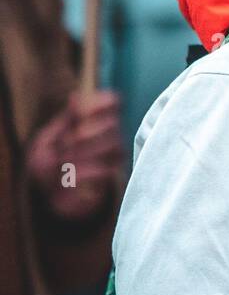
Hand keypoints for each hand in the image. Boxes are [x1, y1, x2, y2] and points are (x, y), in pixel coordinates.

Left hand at [26, 89, 122, 220]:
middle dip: (86, 132)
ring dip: (85, 151)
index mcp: (94, 121)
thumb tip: (75, 96)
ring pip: (114, 144)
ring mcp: (113, 155)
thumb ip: (65, 121)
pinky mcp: (112, 176)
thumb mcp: (47, 139)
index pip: (113, 102)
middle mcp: (109, 134)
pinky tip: (70, 175)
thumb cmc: (48, 165)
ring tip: (65, 161)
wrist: (49, 197)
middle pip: (113, 123)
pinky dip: (84, 171)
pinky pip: (107, 168)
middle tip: (65, 143)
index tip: (82, 112)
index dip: (103, 103)